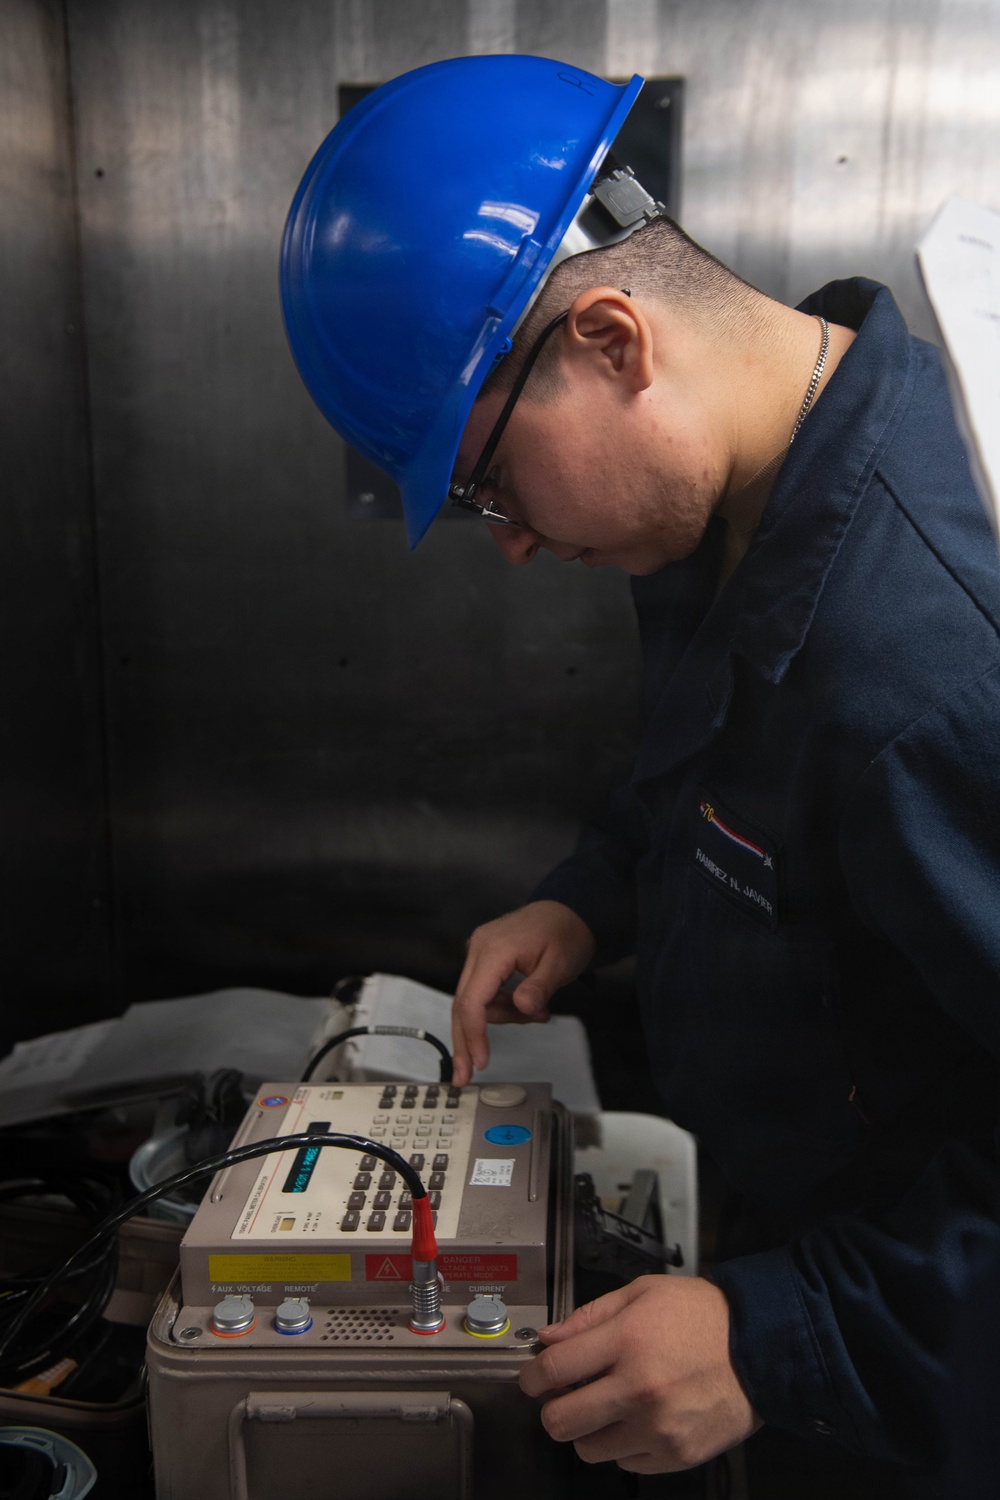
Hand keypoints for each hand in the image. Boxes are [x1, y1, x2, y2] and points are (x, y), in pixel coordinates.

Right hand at [451, 901, 595, 1085]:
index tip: (480, 1062)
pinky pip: (484, 993)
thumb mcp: (560, 964)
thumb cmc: (565, 933)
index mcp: (494, 949)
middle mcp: (479, 949)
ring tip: (537, 1014)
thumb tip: (522, 1008)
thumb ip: (539, 988)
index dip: (474, 1034)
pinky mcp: (484, 959)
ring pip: (476, 1003)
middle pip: (462, 1004)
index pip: (473, 1000)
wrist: (568, 911)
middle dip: (466, 1041)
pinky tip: (528, 1006)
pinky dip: (503, 1007)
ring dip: (503, 1018)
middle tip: (465, 1075)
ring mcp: (479, 953)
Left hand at [520, 1275, 761, 1472]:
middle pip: (560, 1421)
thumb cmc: (704, 1316)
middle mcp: (638, 1389)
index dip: (532, 1376)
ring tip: (608, 1407)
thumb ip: (590, 1316)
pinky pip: (626, 1463)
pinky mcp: (675, 1455)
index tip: (532, 1379)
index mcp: (626, 1341)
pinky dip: (624, 1445)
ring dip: (589, 1430)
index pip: (553, 1369)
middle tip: (564, 1397)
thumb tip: (549, 1338)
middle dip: (553, 1409)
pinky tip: (639, 1419)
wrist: (760, 1347)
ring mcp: (657, 1428)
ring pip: (588, 1449)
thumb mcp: (643, 1293)